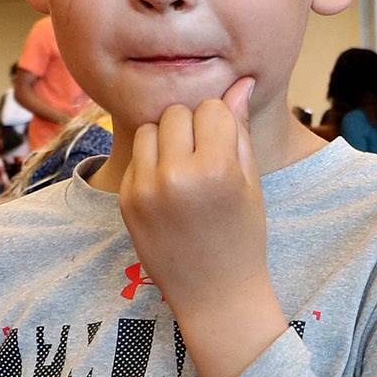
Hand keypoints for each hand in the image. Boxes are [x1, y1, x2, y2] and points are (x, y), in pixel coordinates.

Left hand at [118, 78, 285, 376]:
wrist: (214, 295)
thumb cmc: (242, 238)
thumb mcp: (250, 183)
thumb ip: (239, 130)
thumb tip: (240, 81)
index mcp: (216, 170)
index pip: (211, 107)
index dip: (221, 123)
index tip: (226, 147)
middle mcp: (176, 176)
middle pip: (177, 112)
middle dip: (192, 127)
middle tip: (204, 158)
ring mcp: (145, 189)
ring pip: (151, 129)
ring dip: (168, 139)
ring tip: (184, 169)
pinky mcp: (126, 200)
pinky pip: (136, 156)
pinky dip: (152, 162)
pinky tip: (169, 189)